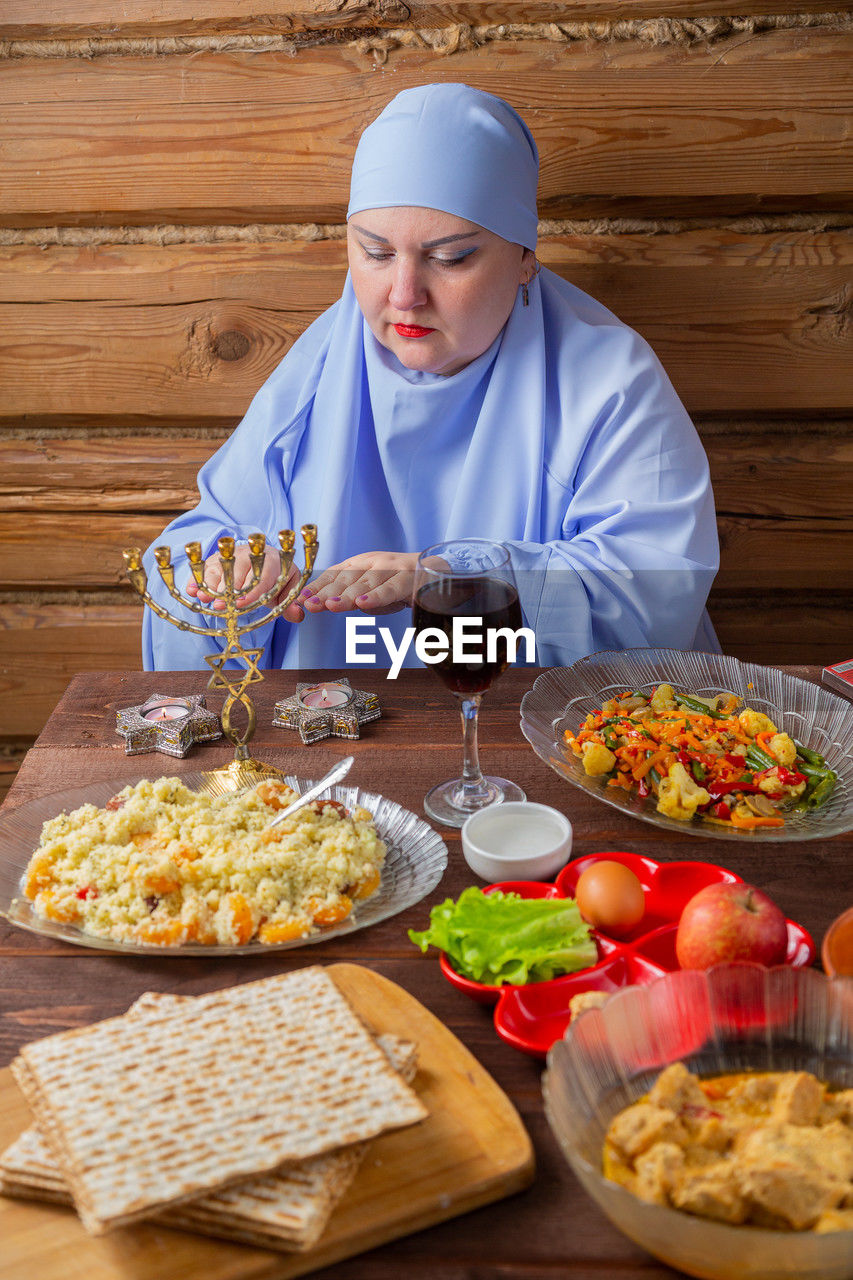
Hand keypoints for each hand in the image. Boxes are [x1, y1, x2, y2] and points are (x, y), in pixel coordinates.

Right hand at [186, 547, 304, 621]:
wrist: (265, 562)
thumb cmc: (277, 579)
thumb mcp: (288, 590)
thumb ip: (292, 605)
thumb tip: (298, 615)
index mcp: (273, 558)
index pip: (265, 572)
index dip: (254, 589)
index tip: (243, 604)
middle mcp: (250, 553)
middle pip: (238, 567)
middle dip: (229, 588)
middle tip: (222, 606)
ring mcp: (231, 555)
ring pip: (219, 566)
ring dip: (209, 584)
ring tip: (204, 599)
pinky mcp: (216, 560)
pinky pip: (204, 568)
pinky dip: (196, 579)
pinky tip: (191, 591)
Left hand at [298, 552, 418, 615]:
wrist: (436, 573)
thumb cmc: (398, 584)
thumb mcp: (370, 590)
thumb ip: (349, 597)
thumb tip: (323, 604)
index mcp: (360, 564)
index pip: (334, 574)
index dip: (317, 586)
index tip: (301, 599)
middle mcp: (374, 563)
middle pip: (346, 579)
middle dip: (326, 592)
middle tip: (310, 604)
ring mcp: (391, 569)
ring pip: (366, 584)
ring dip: (347, 595)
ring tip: (331, 606)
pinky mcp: (408, 579)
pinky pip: (390, 589)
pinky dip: (376, 597)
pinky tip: (363, 605)